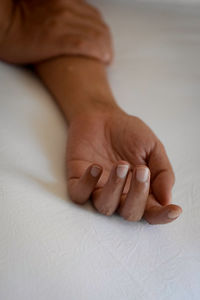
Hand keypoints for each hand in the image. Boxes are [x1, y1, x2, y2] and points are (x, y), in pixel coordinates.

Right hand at [0, 0, 111, 63]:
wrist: (1, 24)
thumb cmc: (19, 22)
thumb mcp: (45, 11)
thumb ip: (62, 14)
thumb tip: (73, 26)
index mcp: (65, 1)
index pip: (94, 16)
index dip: (103, 31)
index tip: (105, 44)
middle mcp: (66, 7)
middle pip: (98, 26)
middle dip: (107, 42)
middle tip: (108, 55)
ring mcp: (61, 22)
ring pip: (96, 35)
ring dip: (105, 49)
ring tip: (107, 60)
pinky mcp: (56, 37)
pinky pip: (85, 44)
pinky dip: (97, 52)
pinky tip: (103, 60)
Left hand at [66, 108, 181, 223]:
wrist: (102, 116)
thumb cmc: (129, 133)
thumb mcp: (153, 148)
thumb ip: (162, 172)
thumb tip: (166, 199)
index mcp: (139, 190)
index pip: (152, 211)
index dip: (162, 216)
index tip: (174, 210)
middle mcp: (119, 195)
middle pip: (129, 214)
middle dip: (138, 195)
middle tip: (141, 170)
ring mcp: (98, 189)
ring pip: (105, 207)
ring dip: (115, 188)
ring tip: (121, 164)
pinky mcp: (77, 181)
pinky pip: (79, 195)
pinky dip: (87, 184)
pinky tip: (96, 166)